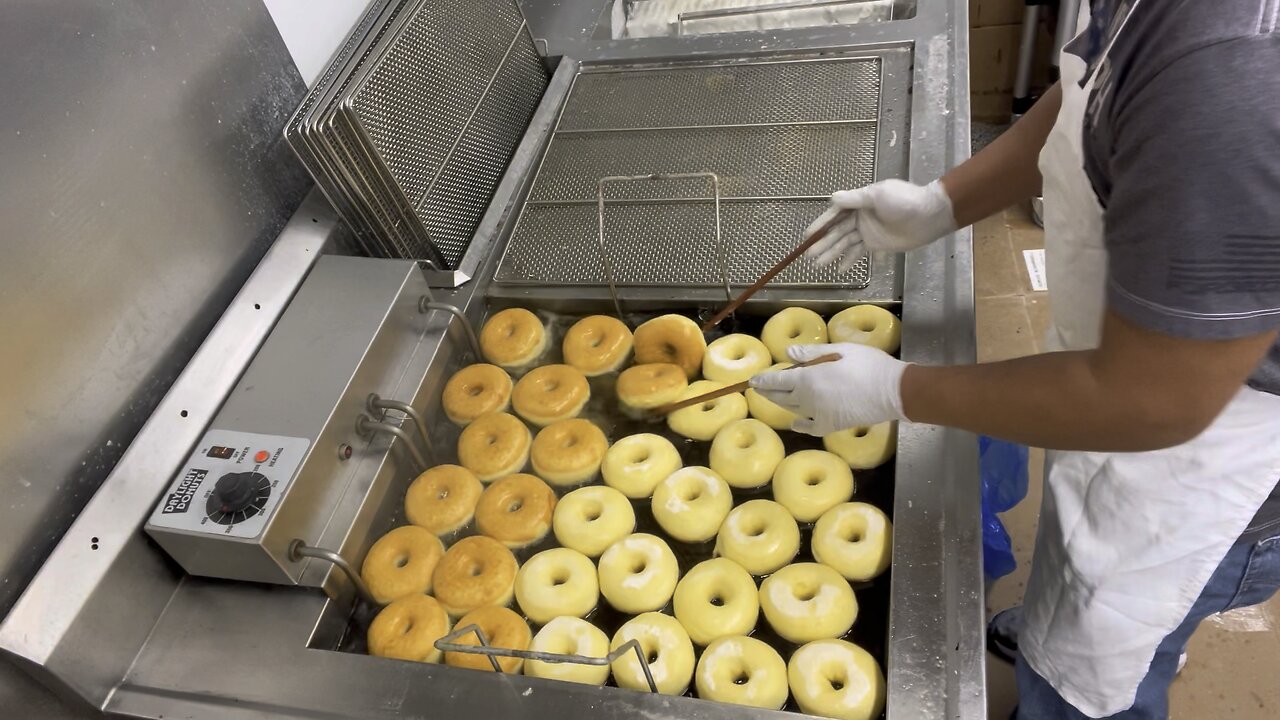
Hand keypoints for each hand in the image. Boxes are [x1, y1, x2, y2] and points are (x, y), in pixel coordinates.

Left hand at [749, 343, 907, 435]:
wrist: (893, 391)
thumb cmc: (868, 364)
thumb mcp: (839, 350)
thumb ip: (810, 353)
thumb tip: (787, 356)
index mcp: (808, 379)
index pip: (777, 381)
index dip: (763, 380)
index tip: (752, 380)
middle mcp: (808, 400)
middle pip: (781, 397)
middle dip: (767, 392)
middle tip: (758, 388)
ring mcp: (819, 415)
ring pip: (793, 410)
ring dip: (781, 403)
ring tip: (774, 398)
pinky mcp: (832, 426)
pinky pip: (810, 427)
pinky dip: (800, 425)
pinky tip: (795, 422)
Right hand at [804, 179, 956, 272]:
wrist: (930, 216)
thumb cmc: (904, 202)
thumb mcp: (877, 195)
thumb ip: (854, 199)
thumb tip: (832, 198)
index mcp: (860, 203)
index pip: (835, 215)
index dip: (821, 225)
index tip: (807, 235)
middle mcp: (861, 217)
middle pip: (838, 232)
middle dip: (824, 244)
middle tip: (809, 256)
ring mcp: (869, 232)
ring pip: (846, 244)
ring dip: (833, 254)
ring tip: (819, 265)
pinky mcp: (878, 244)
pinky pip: (861, 253)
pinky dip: (852, 261)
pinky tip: (841, 270)